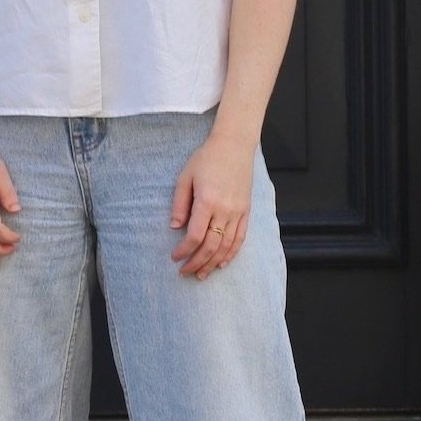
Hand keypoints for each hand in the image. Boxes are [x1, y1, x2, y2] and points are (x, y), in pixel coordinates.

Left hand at [169, 132, 252, 278]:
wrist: (234, 145)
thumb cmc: (206, 158)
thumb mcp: (185, 177)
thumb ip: (180, 204)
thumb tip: (174, 227)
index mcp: (207, 201)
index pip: (195, 235)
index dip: (184, 251)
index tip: (174, 257)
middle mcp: (225, 210)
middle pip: (211, 246)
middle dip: (197, 263)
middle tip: (184, 273)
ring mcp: (238, 212)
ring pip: (227, 246)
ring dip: (213, 263)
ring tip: (202, 275)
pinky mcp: (246, 211)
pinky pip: (240, 238)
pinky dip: (231, 253)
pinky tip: (222, 263)